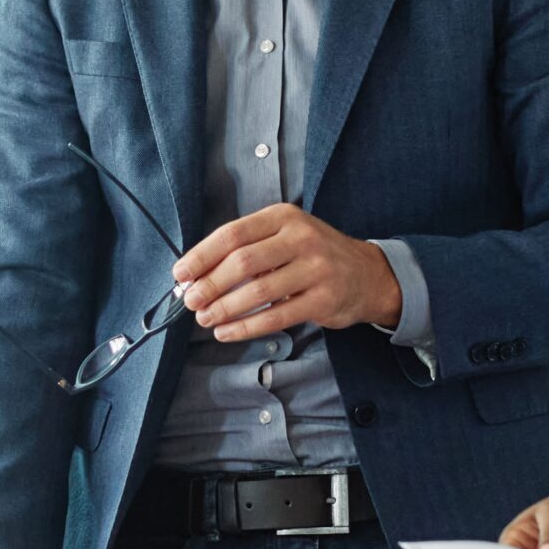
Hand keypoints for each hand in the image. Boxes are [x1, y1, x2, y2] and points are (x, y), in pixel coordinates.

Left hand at [174, 205, 401, 343]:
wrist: (368, 274)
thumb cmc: (314, 255)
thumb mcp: (284, 236)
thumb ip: (246, 249)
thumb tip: (196, 274)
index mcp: (283, 217)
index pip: (232, 234)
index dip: (201, 255)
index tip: (180, 274)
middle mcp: (301, 238)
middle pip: (242, 262)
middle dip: (210, 284)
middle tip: (191, 301)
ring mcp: (316, 269)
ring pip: (257, 291)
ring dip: (224, 308)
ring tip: (205, 319)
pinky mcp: (324, 300)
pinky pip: (276, 317)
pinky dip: (245, 327)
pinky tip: (227, 332)